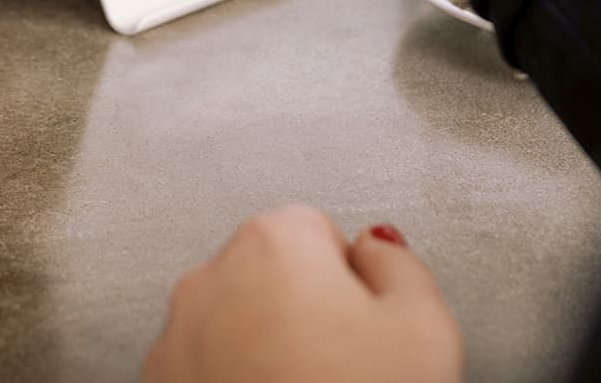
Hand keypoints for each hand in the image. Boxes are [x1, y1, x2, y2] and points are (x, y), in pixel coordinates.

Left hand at [142, 206, 461, 382]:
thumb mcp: (424, 328)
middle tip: (340, 368)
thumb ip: (400, 263)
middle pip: (272, 275)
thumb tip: (378, 247)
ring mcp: (176, 338)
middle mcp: (211, 279)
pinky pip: (206, 367)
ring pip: (235, 324)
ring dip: (264, 351)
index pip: (322, 233)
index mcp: (274, 243)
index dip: (352, 286)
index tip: (363, 328)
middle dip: (304, 313)